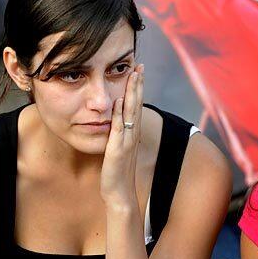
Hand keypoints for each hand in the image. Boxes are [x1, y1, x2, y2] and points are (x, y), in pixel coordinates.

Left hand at [100, 64, 143, 207]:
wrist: (120, 192)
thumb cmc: (118, 169)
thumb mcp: (121, 146)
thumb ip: (121, 131)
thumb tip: (118, 114)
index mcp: (133, 131)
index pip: (136, 104)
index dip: (138, 87)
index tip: (138, 70)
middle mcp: (133, 133)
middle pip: (137, 103)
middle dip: (138, 84)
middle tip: (139, 65)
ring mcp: (127, 140)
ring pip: (131, 111)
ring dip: (132, 93)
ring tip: (134, 75)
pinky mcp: (118, 149)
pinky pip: (119, 128)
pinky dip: (120, 113)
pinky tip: (119, 100)